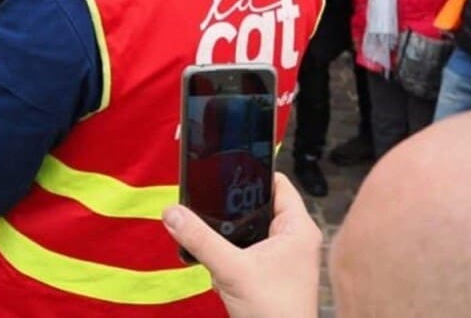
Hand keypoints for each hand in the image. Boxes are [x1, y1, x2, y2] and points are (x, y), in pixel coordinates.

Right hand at [162, 173, 321, 317]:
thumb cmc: (275, 313)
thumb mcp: (231, 270)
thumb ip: (200, 239)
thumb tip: (172, 213)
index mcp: (298, 228)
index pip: (275, 182)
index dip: (250, 172)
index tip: (223, 166)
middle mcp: (293, 238)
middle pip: (256, 204)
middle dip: (230, 208)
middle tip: (209, 206)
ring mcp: (281, 255)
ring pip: (247, 227)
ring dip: (227, 234)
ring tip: (216, 240)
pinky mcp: (268, 271)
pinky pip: (243, 248)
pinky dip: (228, 253)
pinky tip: (218, 263)